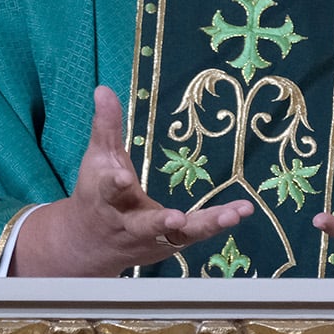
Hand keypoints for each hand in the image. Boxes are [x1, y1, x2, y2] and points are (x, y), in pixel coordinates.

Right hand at [11, 85, 253, 275]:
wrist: (92, 245)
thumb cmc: (97, 195)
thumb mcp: (99, 158)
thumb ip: (106, 126)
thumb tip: (103, 88)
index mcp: (107, 199)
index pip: (109, 190)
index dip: (114, 184)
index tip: (122, 178)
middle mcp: (130, 223)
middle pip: (146, 225)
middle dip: (160, 222)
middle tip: (177, 219)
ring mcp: (152, 238)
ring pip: (179, 235)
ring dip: (206, 226)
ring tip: (231, 215)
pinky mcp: (170, 244)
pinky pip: (196, 234)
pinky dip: (218, 223)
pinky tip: (241, 211)